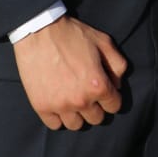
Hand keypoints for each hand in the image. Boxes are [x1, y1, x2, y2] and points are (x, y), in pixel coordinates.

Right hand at [13, 15, 126, 130]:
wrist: (39, 30)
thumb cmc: (72, 34)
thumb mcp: (103, 42)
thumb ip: (117, 64)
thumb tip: (118, 84)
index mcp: (98, 85)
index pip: (114, 106)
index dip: (112, 98)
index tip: (105, 91)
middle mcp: (80, 100)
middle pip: (96, 119)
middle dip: (95, 107)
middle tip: (88, 93)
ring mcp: (60, 106)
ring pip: (76, 125)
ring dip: (77, 114)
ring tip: (73, 99)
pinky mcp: (41, 106)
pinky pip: (55, 125)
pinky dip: (58, 117)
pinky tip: (58, 102)